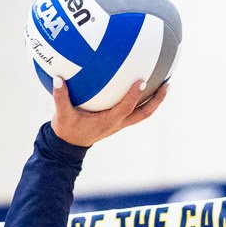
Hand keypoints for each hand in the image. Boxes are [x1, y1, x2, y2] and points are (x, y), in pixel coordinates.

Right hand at [49, 77, 167, 146]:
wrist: (69, 147)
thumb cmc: (67, 130)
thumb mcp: (62, 116)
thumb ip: (60, 98)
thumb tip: (58, 79)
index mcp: (107, 122)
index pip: (125, 108)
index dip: (134, 96)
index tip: (141, 81)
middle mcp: (118, 123)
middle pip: (144, 113)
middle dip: (157, 100)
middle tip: (168, 84)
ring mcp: (120, 124)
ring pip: (143, 113)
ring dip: (155, 100)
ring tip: (165, 84)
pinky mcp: (118, 121)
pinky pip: (136, 110)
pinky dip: (142, 100)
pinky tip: (144, 86)